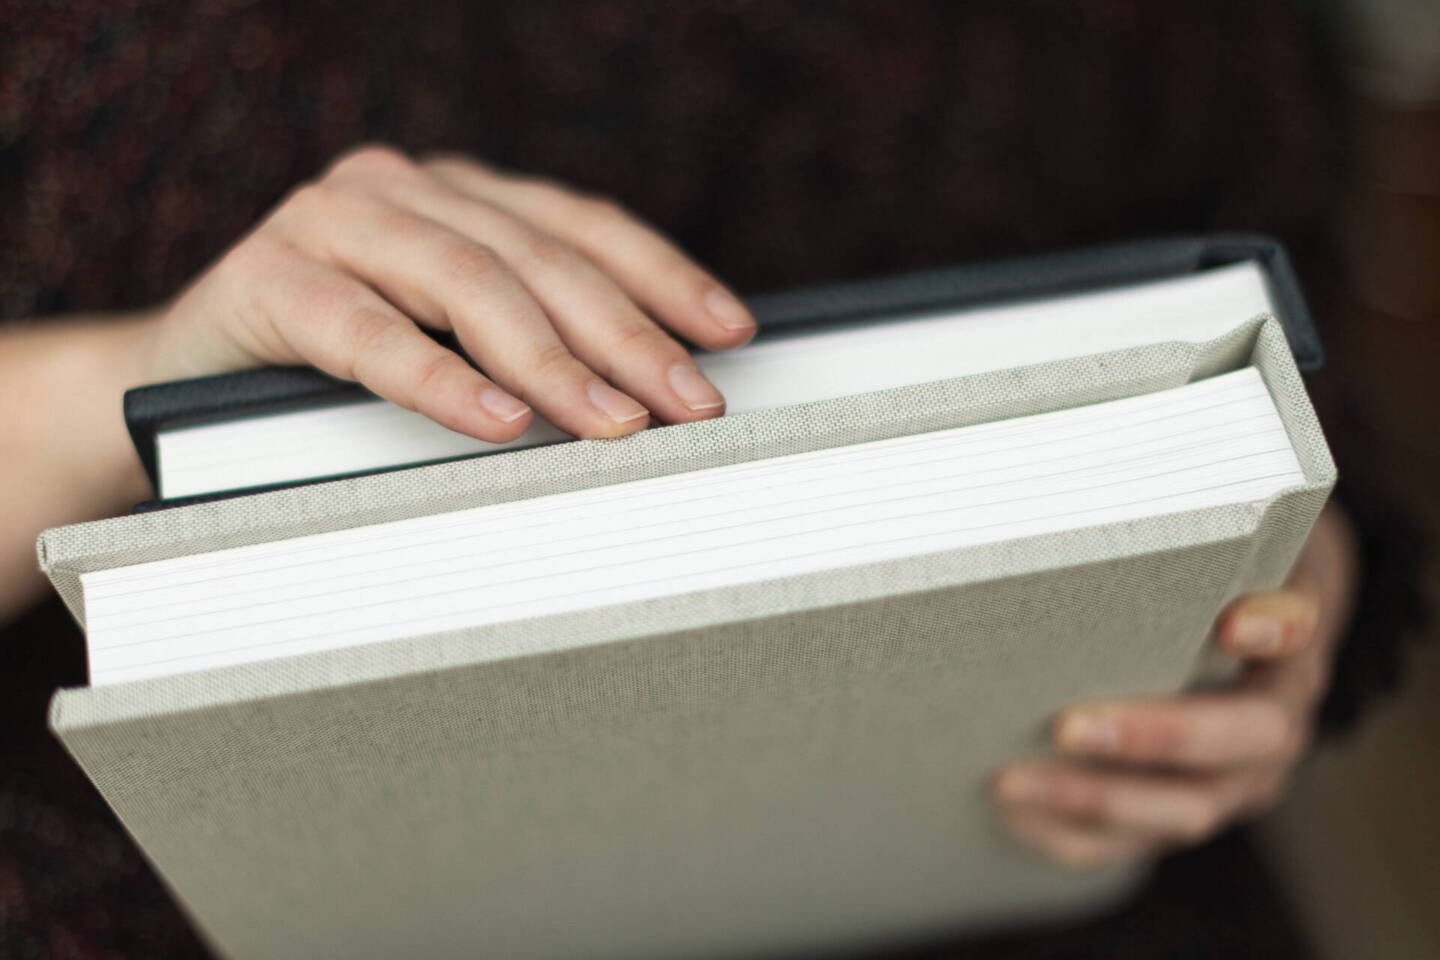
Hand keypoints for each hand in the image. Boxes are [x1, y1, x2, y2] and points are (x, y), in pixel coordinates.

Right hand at [144, 145, 755, 440]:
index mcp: (460, 196)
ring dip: (550, 361)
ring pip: (466, 282)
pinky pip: (368, 330)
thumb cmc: (333, 368)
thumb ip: (526, 345)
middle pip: (540, 258)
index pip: (581, 228)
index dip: (663, 277)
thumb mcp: (448, 343)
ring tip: (611, 422)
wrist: (182, 379)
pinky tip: (496, 419)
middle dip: (626, 335)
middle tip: (686, 403)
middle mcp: (404, 189)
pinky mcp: (268, 277)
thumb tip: (645, 398)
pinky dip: (439, 378)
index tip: (728, 334)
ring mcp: (333, 221)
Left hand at [990, 503, 1357, 867]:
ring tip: (1011, 780)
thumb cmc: (1196, 580)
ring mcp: (1231, 781)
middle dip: (1151, 738)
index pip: (1299, 632)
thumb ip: (1184, 534)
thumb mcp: (1209, 548)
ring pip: (1181, 810)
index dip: (1275, 629)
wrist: (1229, 636)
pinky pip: (1129, 845)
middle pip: (1236, 742)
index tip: (1234, 621)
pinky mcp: (1178, 815)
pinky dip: (1069, 834)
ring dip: (1093, 800)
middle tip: (1068, 724)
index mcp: (1287, 647)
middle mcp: (1272, 725)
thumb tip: (1099, 509)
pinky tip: (1012, 811)